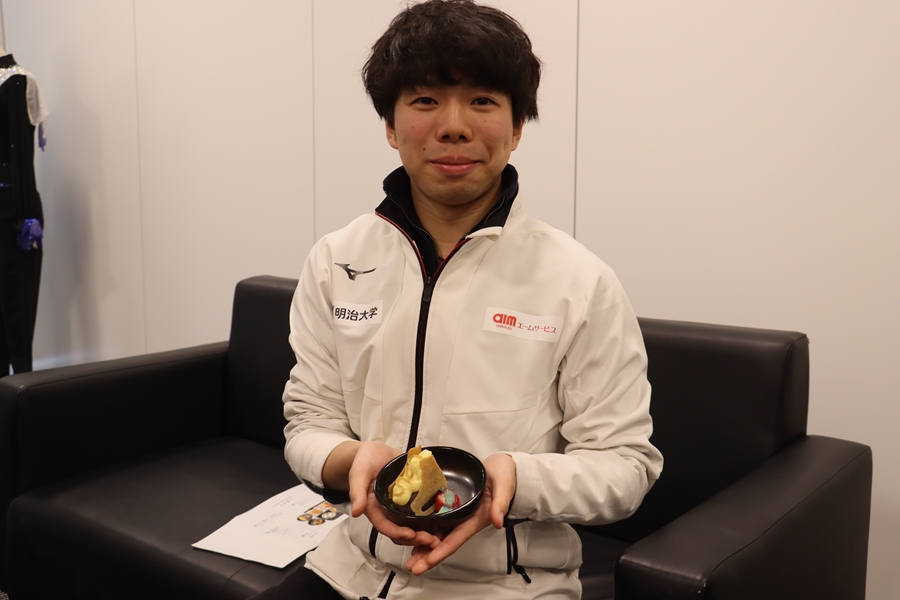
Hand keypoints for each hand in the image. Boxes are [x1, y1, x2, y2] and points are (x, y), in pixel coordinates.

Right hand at [347, 441, 438, 548]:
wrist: (377, 450)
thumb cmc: (364, 461)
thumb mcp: (359, 472)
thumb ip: (357, 490)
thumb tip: (356, 511)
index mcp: (375, 508)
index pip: (385, 526)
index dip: (397, 533)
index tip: (410, 535)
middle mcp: (389, 510)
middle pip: (401, 530)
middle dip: (415, 538)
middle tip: (431, 540)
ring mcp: (403, 504)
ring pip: (414, 524)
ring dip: (425, 531)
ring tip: (438, 535)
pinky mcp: (414, 496)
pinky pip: (423, 509)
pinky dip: (432, 516)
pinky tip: (443, 518)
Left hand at [405, 452, 516, 575]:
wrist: (501, 466)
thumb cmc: (505, 476)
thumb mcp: (504, 487)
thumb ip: (501, 503)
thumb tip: (498, 522)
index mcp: (476, 519)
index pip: (457, 538)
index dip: (442, 551)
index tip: (429, 561)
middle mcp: (464, 520)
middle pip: (443, 541)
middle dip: (427, 556)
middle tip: (412, 567)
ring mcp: (456, 513)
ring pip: (436, 533)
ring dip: (422, 546)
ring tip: (408, 560)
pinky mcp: (450, 505)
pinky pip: (434, 519)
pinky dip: (423, 529)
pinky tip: (411, 535)